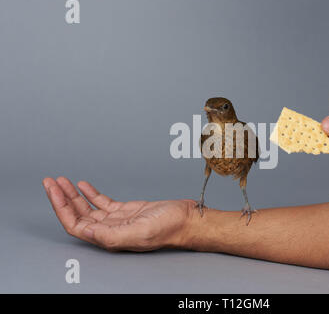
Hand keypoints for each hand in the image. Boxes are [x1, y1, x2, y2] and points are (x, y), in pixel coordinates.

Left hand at [42, 177, 193, 250]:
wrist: (187, 219)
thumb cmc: (169, 227)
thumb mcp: (140, 231)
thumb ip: (111, 234)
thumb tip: (83, 231)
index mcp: (110, 238)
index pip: (75, 225)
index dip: (61, 208)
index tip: (53, 190)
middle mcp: (110, 230)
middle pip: (78, 215)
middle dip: (62, 198)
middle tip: (51, 181)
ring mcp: (117, 220)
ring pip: (88, 208)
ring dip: (73, 195)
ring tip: (62, 181)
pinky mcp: (126, 210)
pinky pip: (102, 202)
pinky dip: (91, 193)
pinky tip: (83, 185)